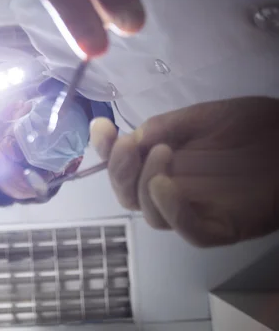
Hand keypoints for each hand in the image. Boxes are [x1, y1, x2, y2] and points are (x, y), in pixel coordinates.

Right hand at [90, 97, 278, 246]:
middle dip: (119, 170)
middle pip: (129, 196)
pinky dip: (172, 211)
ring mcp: (197, 210)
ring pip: (153, 216)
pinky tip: (165, 185)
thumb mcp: (198, 117)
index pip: (123, 167)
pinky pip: (190, 230)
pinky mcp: (224, 226)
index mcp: (162, 164)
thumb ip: (162, 128)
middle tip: (127, 144)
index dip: (104, 151)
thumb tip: (129, 139)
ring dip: (145, 185)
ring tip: (161, 151)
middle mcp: (173, 190)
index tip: (100, 127)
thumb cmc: (249, 126)